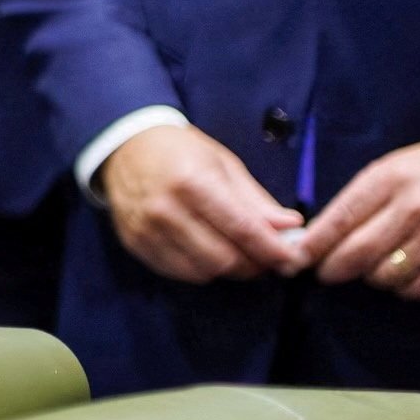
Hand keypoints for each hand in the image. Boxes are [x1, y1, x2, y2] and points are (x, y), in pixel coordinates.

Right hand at [98, 125, 305, 282]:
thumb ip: (256, 200)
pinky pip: (179, 273)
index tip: (293, 259)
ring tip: (238, 253)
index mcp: (193, 181)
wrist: (125, 146)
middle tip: (267, 258)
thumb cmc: (181, 151)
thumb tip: (290, 227)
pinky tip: (208, 252)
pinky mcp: (136, 245)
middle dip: (253, 264)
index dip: (272, 249)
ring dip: (229, 269)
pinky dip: (201, 269)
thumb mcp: (223, 164)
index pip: (241, 228)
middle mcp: (166, 210)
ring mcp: (147, 230)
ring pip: (203, 272)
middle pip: (224, 258)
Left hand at [298, 142, 419, 298]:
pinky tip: (404, 272)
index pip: (342, 217)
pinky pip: (415, 290)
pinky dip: (402, 287)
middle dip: (333, 268)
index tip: (297, 257)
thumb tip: (321, 232)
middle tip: (327, 272)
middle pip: (357, 254)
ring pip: (384, 277)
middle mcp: (415, 209)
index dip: (315, 243)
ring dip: (372, 277)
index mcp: (394, 178)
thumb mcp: (399, 166)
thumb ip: (363, 197)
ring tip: (375, 265)